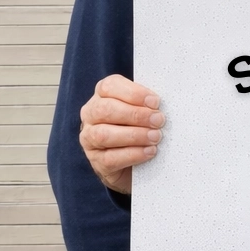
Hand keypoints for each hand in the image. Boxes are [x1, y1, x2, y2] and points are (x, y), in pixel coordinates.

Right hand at [78, 74, 163, 193]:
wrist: (132, 163)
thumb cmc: (138, 127)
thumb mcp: (141, 109)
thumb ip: (145, 103)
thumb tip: (160, 104)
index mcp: (101, 95)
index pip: (109, 87)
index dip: (133, 93)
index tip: (155, 102)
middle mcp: (91, 114)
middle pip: (105, 109)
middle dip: (135, 115)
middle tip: (158, 120)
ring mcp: (89, 138)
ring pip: (104, 134)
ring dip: (134, 135)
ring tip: (155, 137)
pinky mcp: (96, 161)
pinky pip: (111, 158)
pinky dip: (133, 154)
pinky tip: (149, 151)